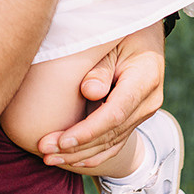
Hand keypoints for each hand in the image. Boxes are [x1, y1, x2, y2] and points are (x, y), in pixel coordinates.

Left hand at [36, 23, 165, 170]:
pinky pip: (115, 143)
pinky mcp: (135, 118)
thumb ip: (100, 67)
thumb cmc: (122, 33)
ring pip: (112, 143)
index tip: (62, 141)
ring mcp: (143, 112)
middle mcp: (148, 101)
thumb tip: (89, 92)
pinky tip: (71, 160)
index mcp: (145, 79)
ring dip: (80, 155)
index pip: (115, 114)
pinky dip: (93, 154)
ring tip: (50, 159)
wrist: (144, 33)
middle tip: (45, 152)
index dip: (88, 131)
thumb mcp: (111, 42)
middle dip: (76, 147)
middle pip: (111, 134)